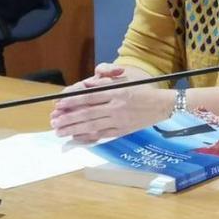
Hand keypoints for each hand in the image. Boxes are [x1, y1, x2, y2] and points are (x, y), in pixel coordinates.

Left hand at [50, 64, 172, 141]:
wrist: (164, 104)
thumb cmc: (145, 89)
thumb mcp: (127, 80)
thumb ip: (107, 83)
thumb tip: (88, 86)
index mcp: (117, 92)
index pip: (89, 97)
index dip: (72, 101)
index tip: (58, 105)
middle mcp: (116, 107)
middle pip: (87, 113)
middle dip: (68, 118)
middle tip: (54, 123)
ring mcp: (120, 120)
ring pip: (92, 125)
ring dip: (74, 129)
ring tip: (60, 132)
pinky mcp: (123, 130)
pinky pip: (103, 134)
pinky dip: (89, 137)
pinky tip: (78, 138)